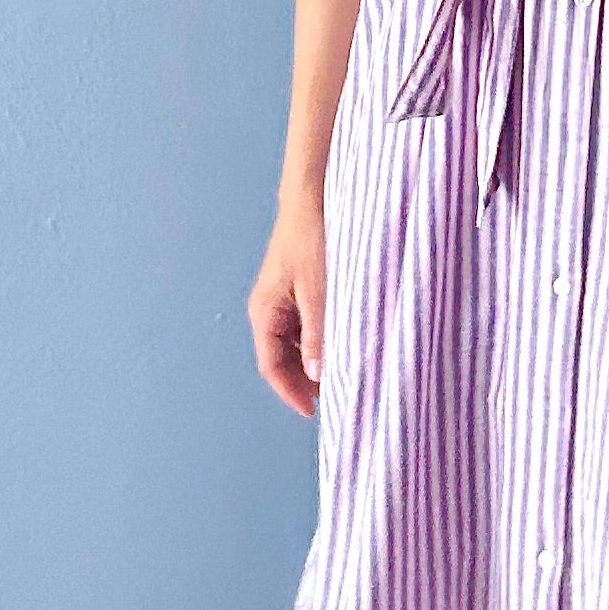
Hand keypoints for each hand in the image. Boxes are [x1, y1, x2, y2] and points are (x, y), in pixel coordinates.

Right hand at [249, 201, 325, 417]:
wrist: (314, 197)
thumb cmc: (313, 238)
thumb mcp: (320, 290)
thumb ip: (318, 333)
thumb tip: (317, 375)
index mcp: (265, 313)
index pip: (272, 367)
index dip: (292, 393)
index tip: (316, 412)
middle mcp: (269, 310)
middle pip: (282, 360)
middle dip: (304, 382)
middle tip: (336, 397)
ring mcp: (283, 301)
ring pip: (296, 345)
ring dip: (315, 362)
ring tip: (343, 373)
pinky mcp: (299, 291)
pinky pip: (305, 328)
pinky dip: (321, 342)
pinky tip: (343, 344)